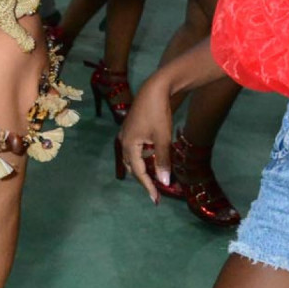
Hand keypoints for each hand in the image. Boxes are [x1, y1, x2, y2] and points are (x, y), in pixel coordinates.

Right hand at [118, 73, 174, 201]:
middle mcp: (124, 141)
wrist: (155, 88)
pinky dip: (144, 157)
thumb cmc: (158, 113)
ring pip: (134, 158)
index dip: (148, 186)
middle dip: (144, 179)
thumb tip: (164, 182)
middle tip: (157, 190)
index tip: (156, 199)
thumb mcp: (162, 138)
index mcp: (129, 145)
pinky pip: (136, 149)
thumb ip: (162, 160)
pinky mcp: (132, 128)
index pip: (139, 172)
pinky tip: (154, 157)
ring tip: (157, 175)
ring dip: (144, 167)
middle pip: (133, 166)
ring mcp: (126, 134)